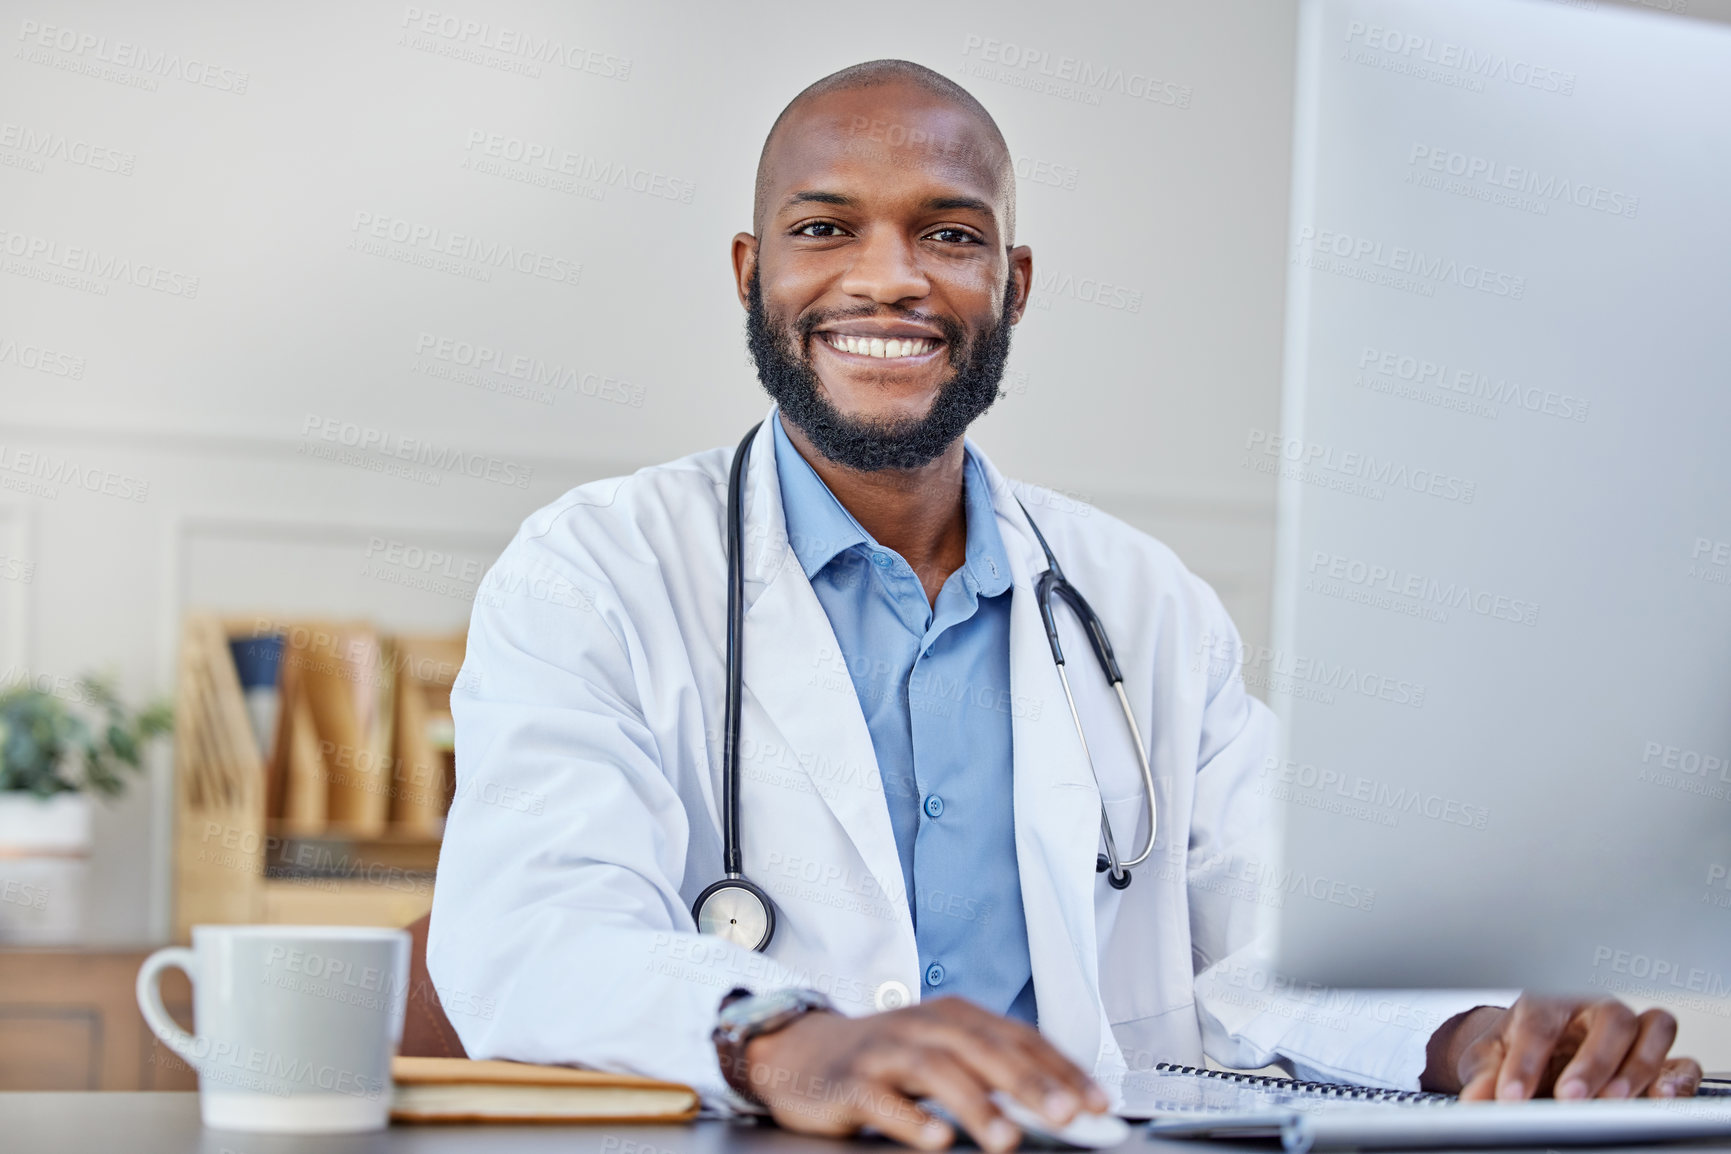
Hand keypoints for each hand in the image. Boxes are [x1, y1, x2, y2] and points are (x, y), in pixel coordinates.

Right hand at [735, 995, 1108, 1150]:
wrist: (802, 1052)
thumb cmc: (885, 1057)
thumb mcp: (942, 1055)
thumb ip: (992, 1074)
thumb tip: (1060, 1105)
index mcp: (954, 1016)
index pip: (1019, 1037)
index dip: (1061, 1068)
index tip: (1097, 1102)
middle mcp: (923, 1026)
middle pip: (984, 1049)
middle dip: (1030, 1084)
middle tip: (1066, 1116)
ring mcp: (885, 1050)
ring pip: (937, 1072)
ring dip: (976, 1105)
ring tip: (1007, 1138)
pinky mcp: (850, 1081)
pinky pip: (882, 1100)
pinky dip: (912, 1120)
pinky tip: (937, 1139)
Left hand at [1422, 996, 1701, 1099]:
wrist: (1537, 1049)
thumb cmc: (1518, 1046)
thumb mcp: (1492, 1057)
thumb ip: (1485, 1077)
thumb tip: (1475, 1101)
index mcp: (1548, 1001)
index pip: (1539, 1022)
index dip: (1525, 1061)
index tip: (1511, 1096)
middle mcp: (1595, 1009)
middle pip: (1608, 1019)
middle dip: (1591, 1062)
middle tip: (1570, 1098)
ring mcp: (1632, 1029)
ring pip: (1652, 1029)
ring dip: (1635, 1067)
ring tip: (1612, 1101)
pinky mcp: (1659, 1057)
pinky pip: (1682, 1059)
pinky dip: (1677, 1077)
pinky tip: (1659, 1096)